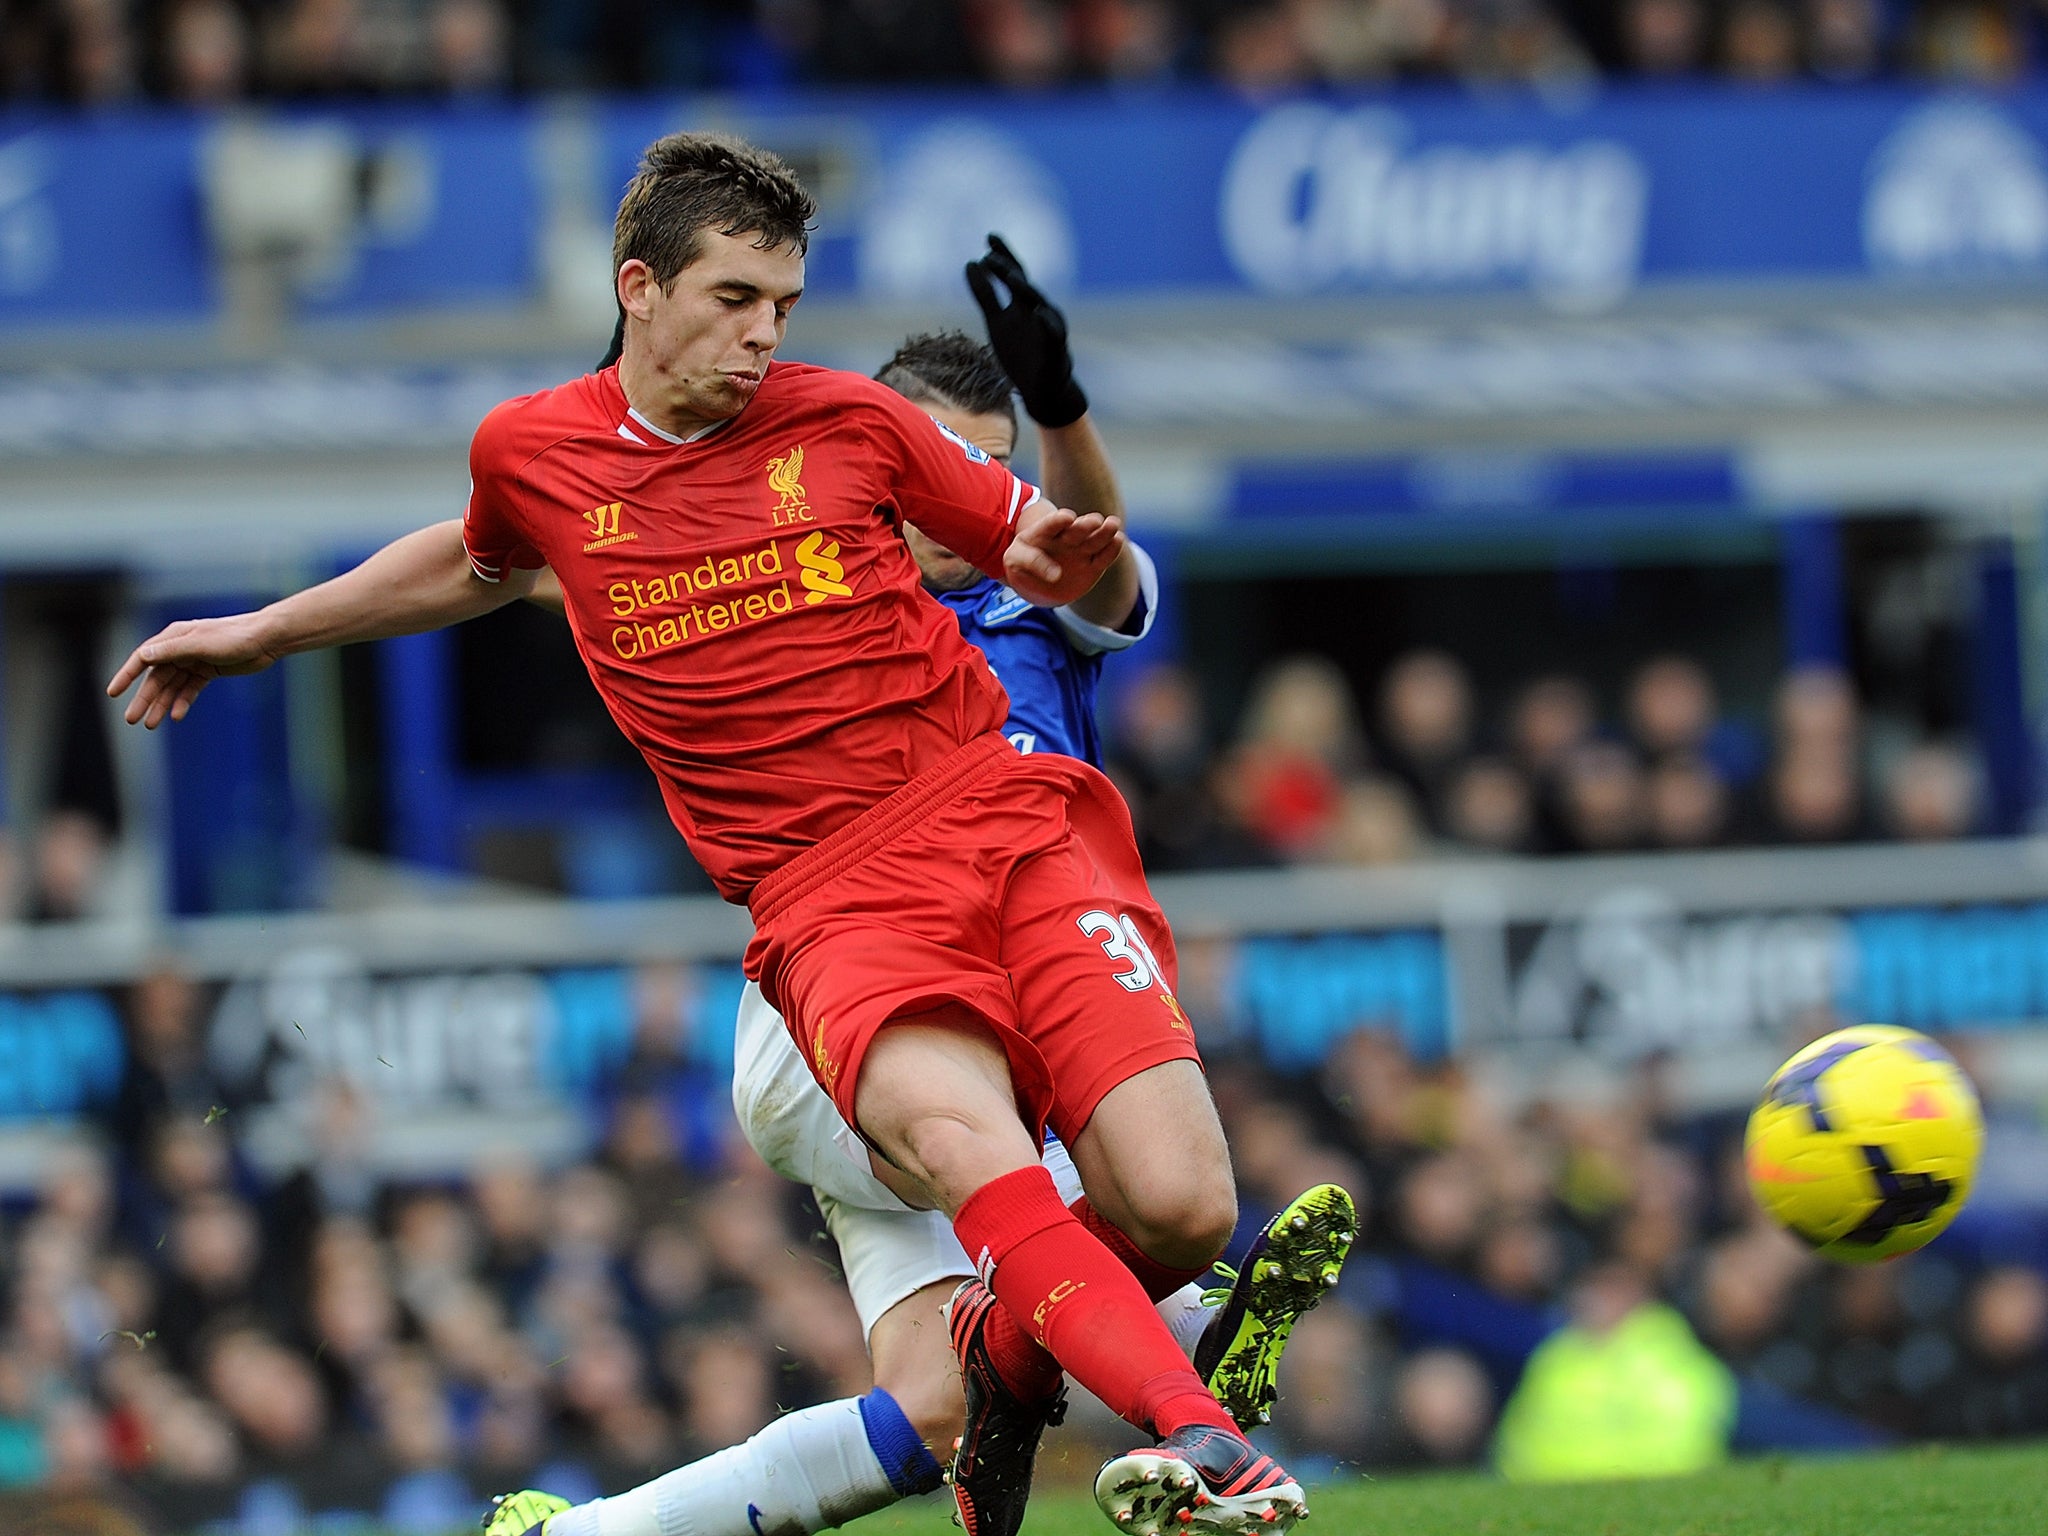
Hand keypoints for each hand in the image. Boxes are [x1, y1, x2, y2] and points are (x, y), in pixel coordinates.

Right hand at [106, 612, 281, 728]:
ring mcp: (194, 661)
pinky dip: (183, 702)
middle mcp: (180, 649)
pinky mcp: (208, 671)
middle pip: (156, 678)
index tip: (112, 693)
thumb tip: (142, 656)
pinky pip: (190, 689)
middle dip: (143, 699)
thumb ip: (172, 650)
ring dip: (161, 705)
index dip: (126, 675)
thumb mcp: (201, 644)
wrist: (266, 639)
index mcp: (174, 637)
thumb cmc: (234, 637)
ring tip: (151, 725)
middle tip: (132, 720)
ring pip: (172, 686)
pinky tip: (177, 715)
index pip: (142, 658)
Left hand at [965, 234, 1087, 428]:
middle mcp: (1038, 311)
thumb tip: (969, 262)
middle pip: (1024, 286)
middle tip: (990, 258)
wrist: (1042, 390)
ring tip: (1011, 277)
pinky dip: (1048, 325)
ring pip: (1040, 306)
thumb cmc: (1021, 352)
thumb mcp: (996, 321)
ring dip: (1026, 291)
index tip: (989, 236)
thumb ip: (984, 293)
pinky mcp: (1056, 352)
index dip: (1002, 256)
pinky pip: (1053, 336)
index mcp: (1023, 304)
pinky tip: (1040, 315)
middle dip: (1009, 271)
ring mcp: (1049, 330)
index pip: (1013, 273)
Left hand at [1004, 498, 1123, 607]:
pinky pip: (1104, 557)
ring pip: (1094, 539)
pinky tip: (1118, 540)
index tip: (1067, 517)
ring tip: (1113, 525)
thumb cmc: (1019, 564)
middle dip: (1086, 525)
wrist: (1031, 579)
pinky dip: (1112, 549)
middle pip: (1077, 529)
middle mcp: (1065, 538)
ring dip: (1104, 532)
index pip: (1051, 524)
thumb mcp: (1014, 560)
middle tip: (1096, 521)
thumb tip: (1055, 574)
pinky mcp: (1092, 566)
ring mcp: (1080, 550)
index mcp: (1043, 532)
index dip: (1058, 520)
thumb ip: (1031, 562)